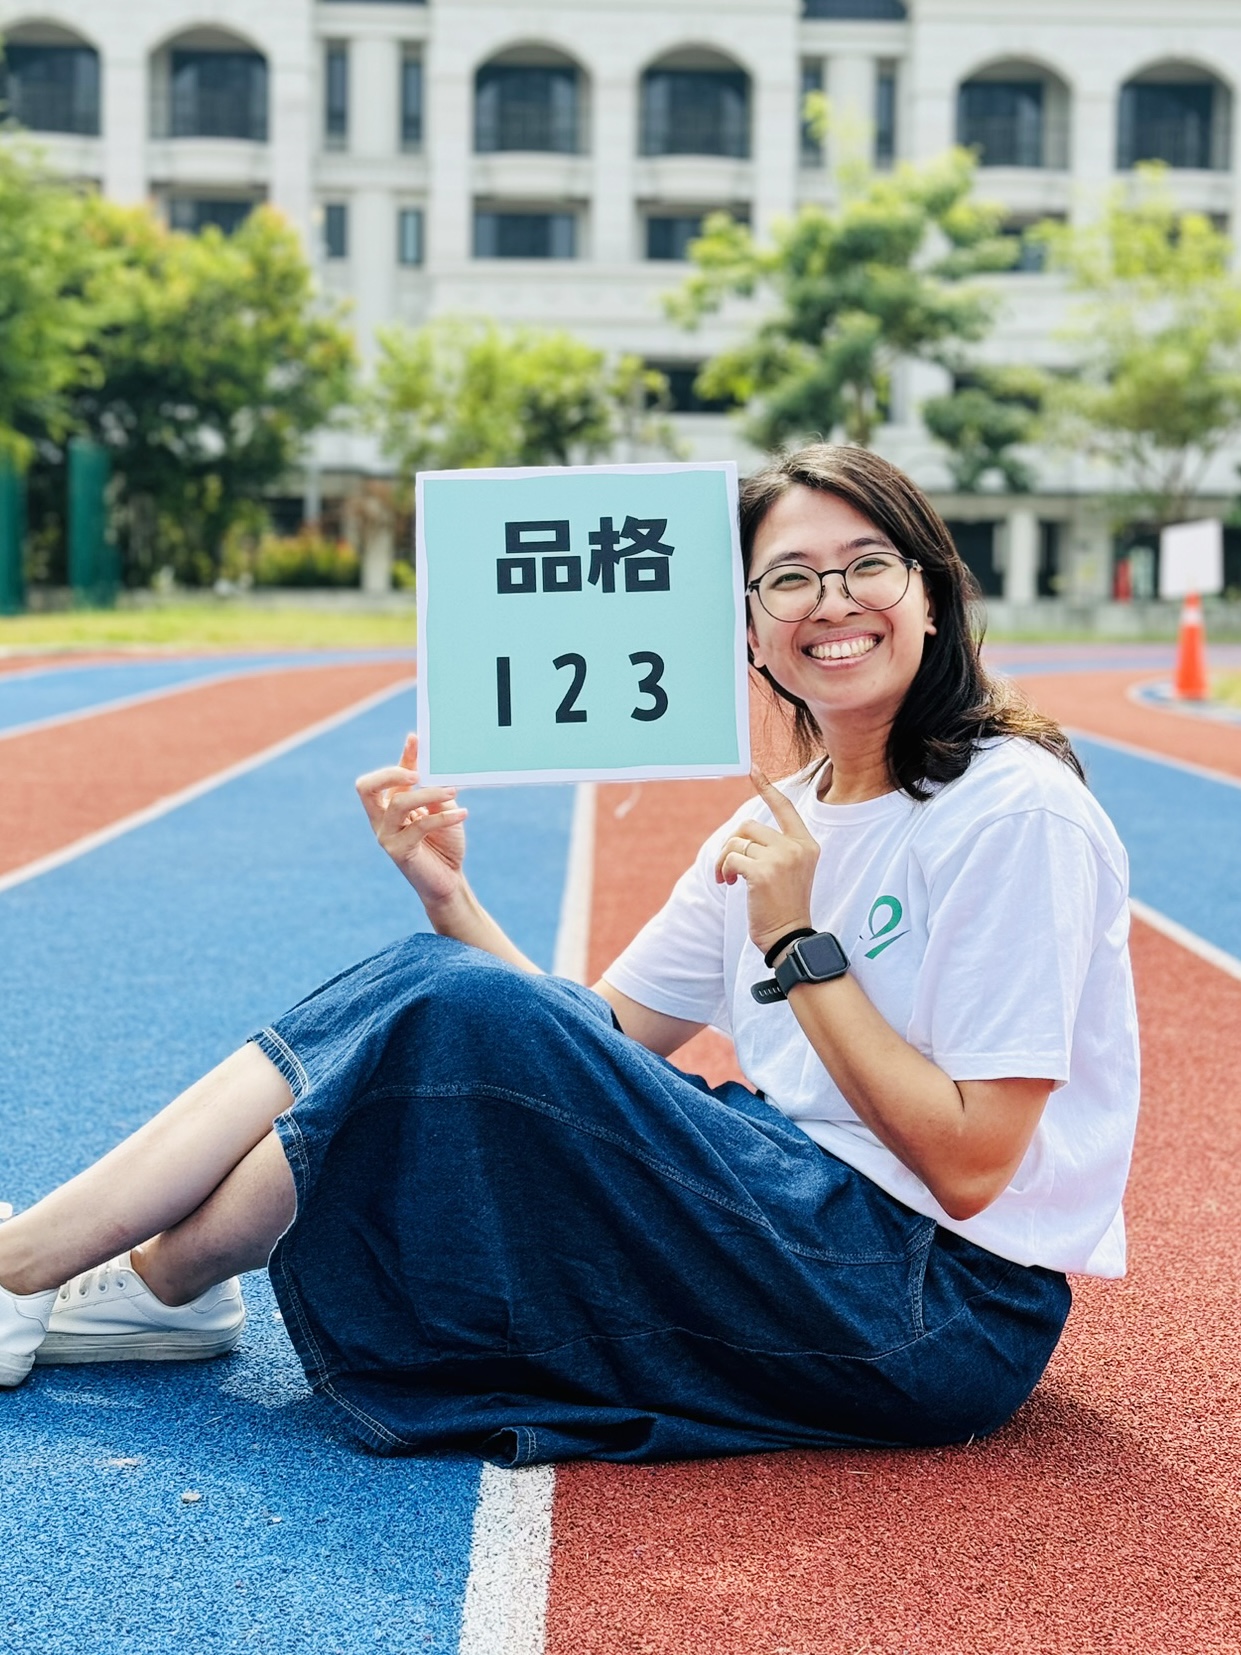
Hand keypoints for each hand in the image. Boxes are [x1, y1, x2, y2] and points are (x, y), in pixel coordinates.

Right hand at [356, 733, 468, 913]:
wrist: (449, 880)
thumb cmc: (445, 842)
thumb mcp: (443, 809)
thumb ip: (435, 791)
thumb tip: (432, 769)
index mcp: (390, 804)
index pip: (389, 775)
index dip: (403, 756)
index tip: (417, 739)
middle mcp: (382, 818)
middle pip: (366, 787)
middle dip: (391, 773)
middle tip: (417, 773)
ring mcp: (386, 835)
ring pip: (399, 803)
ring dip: (428, 793)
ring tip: (454, 791)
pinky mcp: (398, 851)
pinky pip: (419, 826)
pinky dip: (443, 817)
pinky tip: (463, 814)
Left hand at [714, 768, 819, 957]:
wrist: (790, 937)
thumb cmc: (785, 906)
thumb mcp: (790, 871)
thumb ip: (776, 849)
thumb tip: (743, 835)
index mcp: (807, 844)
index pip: (785, 808)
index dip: (767, 788)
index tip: (754, 770)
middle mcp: (797, 847)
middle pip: (749, 826)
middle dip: (732, 845)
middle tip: (727, 868)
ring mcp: (781, 858)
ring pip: (736, 842)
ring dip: (724, 860)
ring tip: (727, 879)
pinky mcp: (763, 872)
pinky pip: (731, 858)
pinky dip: (722, 870)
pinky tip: (727, 883)